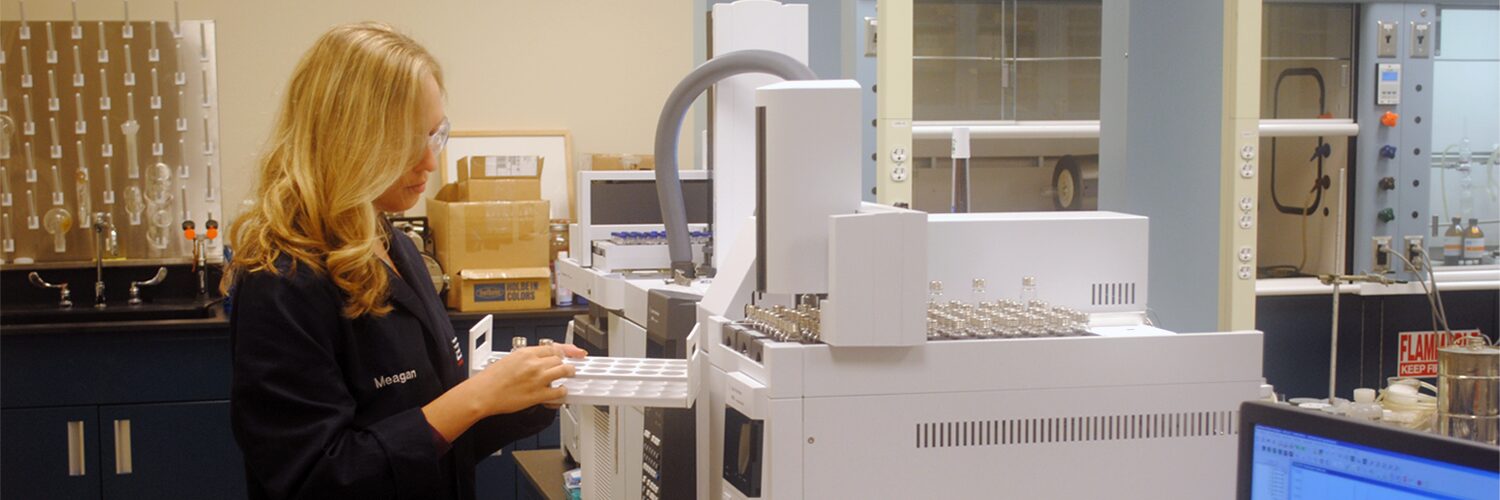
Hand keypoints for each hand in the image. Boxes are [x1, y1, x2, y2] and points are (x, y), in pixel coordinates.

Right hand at [467, 344, 585, 415]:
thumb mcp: (508, 359)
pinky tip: (561, 392)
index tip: (573, 352)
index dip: (566, 350)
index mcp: (525, 353)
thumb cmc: (490, 379)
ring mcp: (537, 379)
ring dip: (569, 374)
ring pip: (563, 371)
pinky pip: (558, 392)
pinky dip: (562, 392)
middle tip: (569, 366)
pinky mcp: (537, 394)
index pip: (552, 347)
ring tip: (569, 376)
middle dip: (565, 362)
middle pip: (559, 358)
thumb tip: (537, 360)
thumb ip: (525, 359)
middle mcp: (533, 364)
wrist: (482, 394)